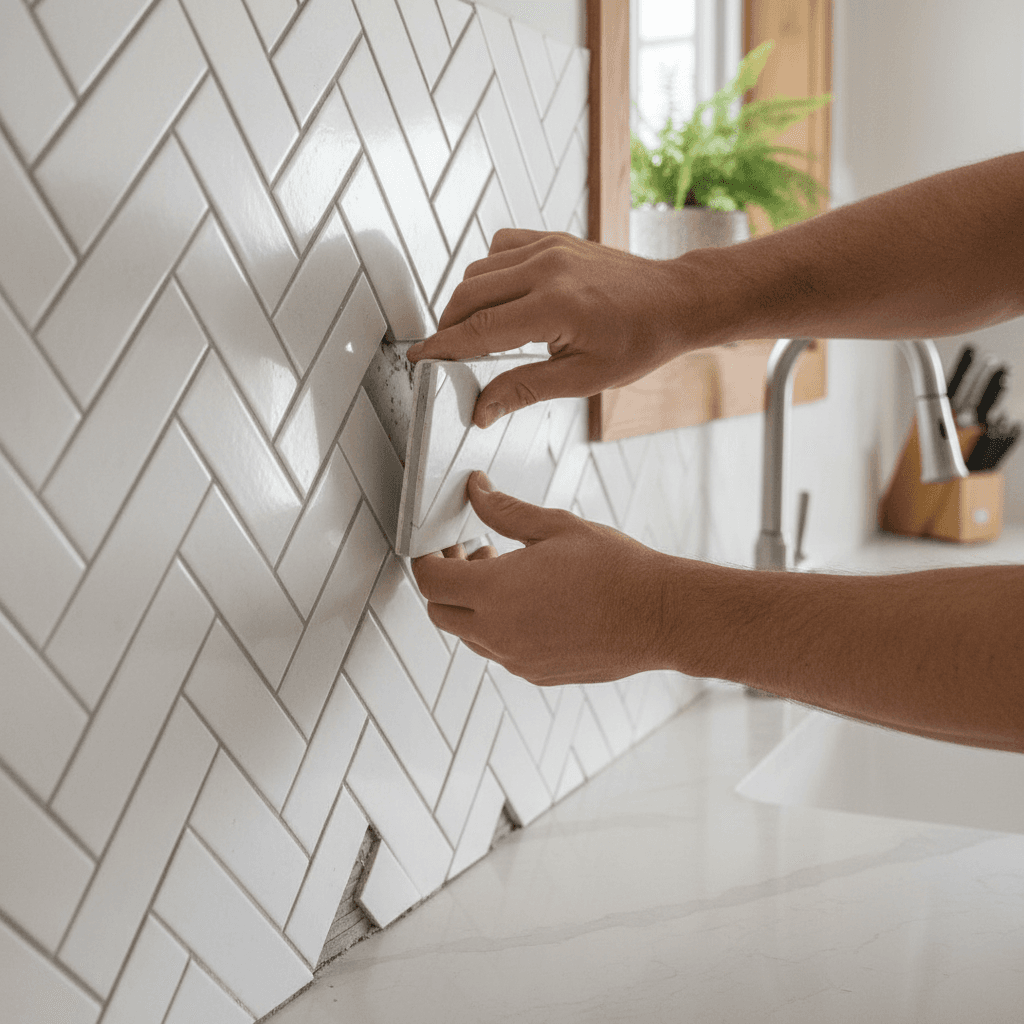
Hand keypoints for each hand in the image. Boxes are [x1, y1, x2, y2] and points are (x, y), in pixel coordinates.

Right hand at [407, 229, 688, 427]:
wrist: (674, 301)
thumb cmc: (638, 342)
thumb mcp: (582, 378)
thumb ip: (524, 389)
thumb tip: (482, 410)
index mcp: (554, 307)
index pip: (479, 330)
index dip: (443, 348)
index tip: (420, 360)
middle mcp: (546, 268)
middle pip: (468, 296)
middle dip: (449, 327)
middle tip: (448, 355)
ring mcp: (548, 247)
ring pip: (478, 270)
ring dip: (467, 302)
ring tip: (477, 333)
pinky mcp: (552, 238)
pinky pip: (499, 248)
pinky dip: (489, 273)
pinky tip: (502, 298)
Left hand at [411, 472, 668, 684]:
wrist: (661, 616)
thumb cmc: (616, 569)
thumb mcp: (556, 527)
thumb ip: (505, 511)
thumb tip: (477, 490)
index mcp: (495, 592)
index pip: (430, 581)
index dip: (427, 558)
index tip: (441, 544)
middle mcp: (498, 633)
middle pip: (439, 612)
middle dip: (447, 583)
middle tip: (473, 553)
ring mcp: (516, 659)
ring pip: (468, 635)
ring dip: (473, 606)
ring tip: (508, 574)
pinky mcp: (537, 674)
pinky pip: (500, 652)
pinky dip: (500, 628)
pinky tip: (532, 603)